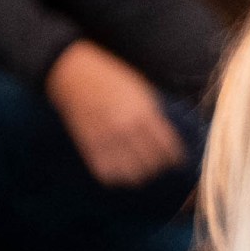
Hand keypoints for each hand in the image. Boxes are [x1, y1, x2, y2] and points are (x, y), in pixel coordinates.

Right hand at [46, 41, 188, 187]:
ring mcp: (106, 139)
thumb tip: (166, 137)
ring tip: (141, 169)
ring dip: (139, 174)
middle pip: (151, 163)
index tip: (177, 160)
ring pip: (131, 173)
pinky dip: (116, 175)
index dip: (175, 157)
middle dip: (159, 166)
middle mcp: (125, 128)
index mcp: (141, 111)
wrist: (72, 74)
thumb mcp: (139, 89)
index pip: (166, 146)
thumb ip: (152, 113)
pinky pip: (107, 173)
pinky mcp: (89, 146)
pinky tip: (120, 169)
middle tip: (159, 165)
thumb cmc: (108, 77)